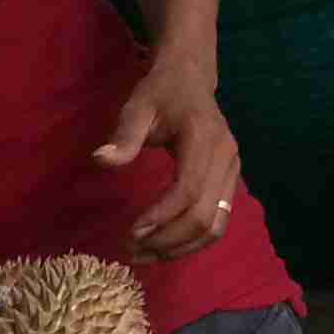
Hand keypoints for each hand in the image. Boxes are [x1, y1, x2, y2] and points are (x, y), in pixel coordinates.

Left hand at [98, 43, 245, 263]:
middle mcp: (227, 158)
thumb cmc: (162, 91)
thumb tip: (100, 160)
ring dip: (181, 248)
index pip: (188, 189)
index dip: (161, 216)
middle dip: (168, 241)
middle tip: (133, 251)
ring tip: (146, 256)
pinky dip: (191, 241)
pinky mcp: (230, 182)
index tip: (132, 232)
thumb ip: (124, 136)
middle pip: (204, 216)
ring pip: (216, 226)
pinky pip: (217, 221)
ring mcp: (233, 172)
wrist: (191, 77)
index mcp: (205, 139)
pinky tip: (163, 246)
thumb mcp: (138, 106)